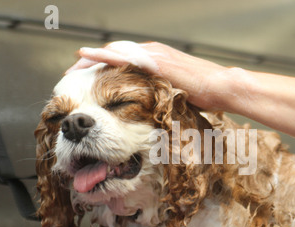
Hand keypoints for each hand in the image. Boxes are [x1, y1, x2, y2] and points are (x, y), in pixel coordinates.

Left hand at [66, 41, 228, 110]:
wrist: (221, 87)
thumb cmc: (204, 93)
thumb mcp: (177, 92)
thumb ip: (161, 93)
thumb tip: (152, 108)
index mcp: (156, 60)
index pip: (123, 60)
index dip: (104, 66)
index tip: (88, 78)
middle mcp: (152, 52)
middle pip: (114, 52)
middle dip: (92, 62)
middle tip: (73, 72)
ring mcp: (153, 54)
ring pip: (115, 51)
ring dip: (93, 58)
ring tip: (74, 68)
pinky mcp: (155, 60)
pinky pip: (124, 56)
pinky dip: (104, 56)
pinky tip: (87, 57)